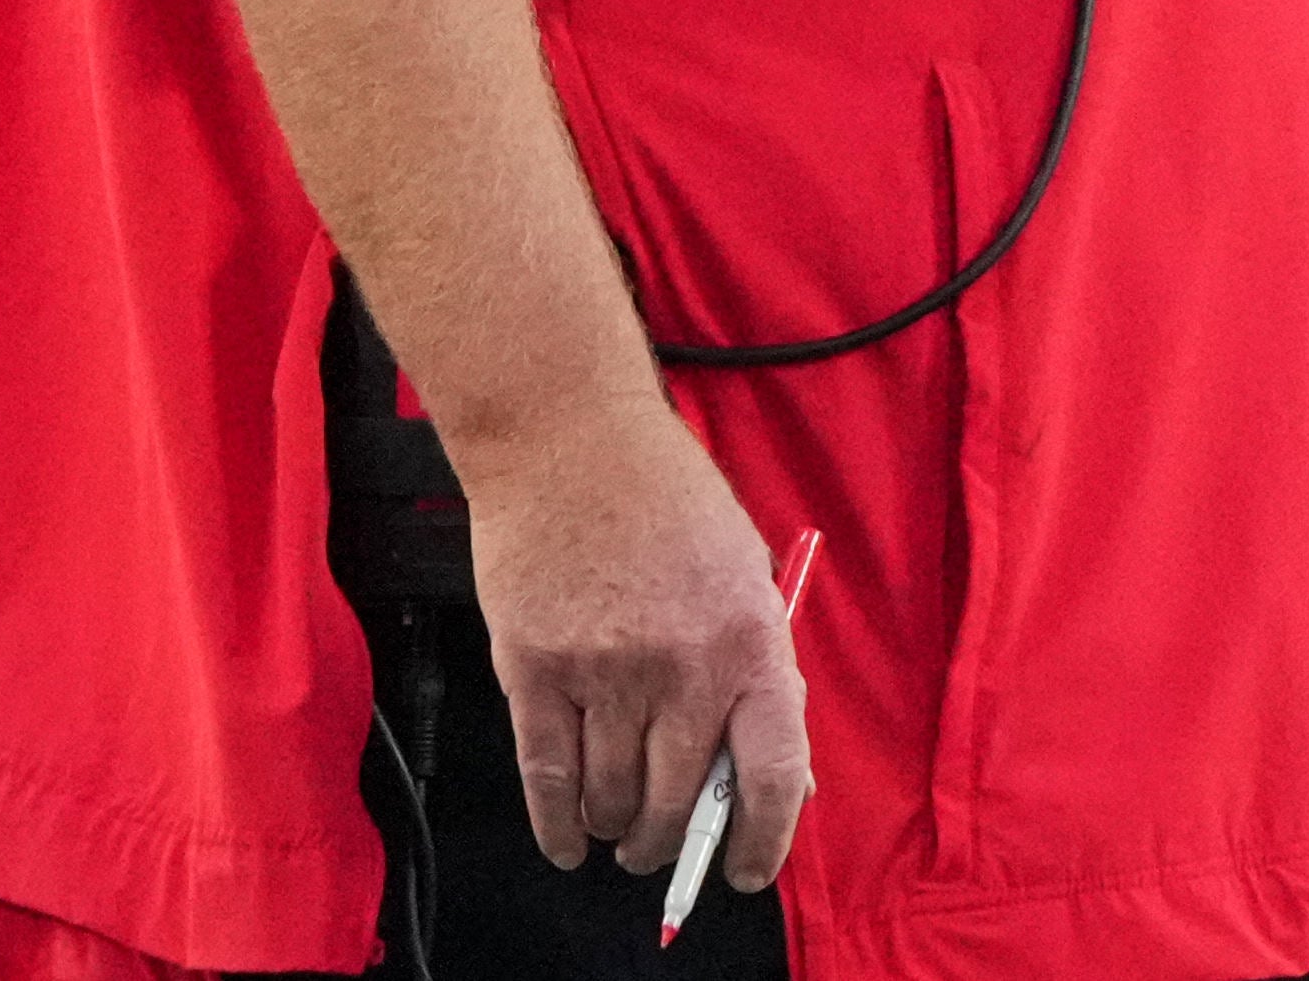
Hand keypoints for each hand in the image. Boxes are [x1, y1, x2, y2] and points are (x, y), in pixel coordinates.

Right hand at [452, 394, 809, 892]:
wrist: (566, 437)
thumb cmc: (661, 498)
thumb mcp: (740, 574)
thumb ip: (760, 672)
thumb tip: (776, 777)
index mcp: (749, 642)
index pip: (773, 775)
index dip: (765, 841)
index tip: (748, 870)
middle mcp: (682, 667)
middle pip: (680, 802)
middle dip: (671, 844)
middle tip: (659, 849)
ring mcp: (604, 670)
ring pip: (611, 798)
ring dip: (615, 828)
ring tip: (613, 826)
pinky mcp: (533, 667)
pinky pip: (546, 776)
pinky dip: (556, 825)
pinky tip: (566, 841)